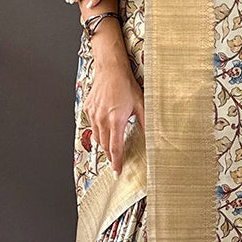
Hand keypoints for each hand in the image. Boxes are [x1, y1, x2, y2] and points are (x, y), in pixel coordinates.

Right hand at [83, 56, 144, 175]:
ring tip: (111, 148)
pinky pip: (92, 126)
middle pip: (104, 146)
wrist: (110, 69)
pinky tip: (105, 129)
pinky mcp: (88, 109)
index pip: (115, 148)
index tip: (117, 171)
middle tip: (115, 163)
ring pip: (97, 137)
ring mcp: (93, 114)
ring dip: (104, 144)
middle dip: (110, 156)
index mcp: (116, 120)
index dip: (117, 162)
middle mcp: (102, 119)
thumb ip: (146, 122)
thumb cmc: (125, 84)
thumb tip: (153, 136)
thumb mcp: (141, 104)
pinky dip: (99, 131)